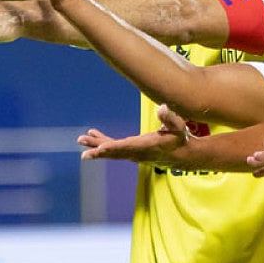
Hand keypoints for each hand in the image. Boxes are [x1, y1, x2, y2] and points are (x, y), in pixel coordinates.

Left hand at [78, 105, 192, 162]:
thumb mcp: (179, 127)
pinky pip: (114, 148)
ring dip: (96, 146)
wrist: (182, 155)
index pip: (128, 147)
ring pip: (112, 151)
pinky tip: (92, 136)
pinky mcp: (131, 151)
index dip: (114, 148)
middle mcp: (137, 152)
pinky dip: (103, 142)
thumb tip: (162, 107)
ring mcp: (133, 153)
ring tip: (81, 140)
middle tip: (85, 154)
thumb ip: (170, 118)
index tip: (101, 149)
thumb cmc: (180, 138)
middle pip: (116, 152)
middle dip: (99, 152)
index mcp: (147, 147)